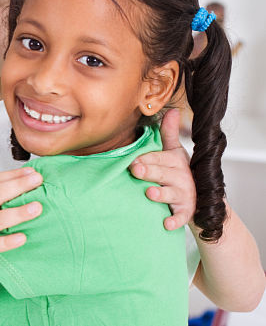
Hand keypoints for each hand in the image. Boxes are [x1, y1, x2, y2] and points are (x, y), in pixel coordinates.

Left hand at [129, 109, 195, 229]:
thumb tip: (172, 110)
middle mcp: (181, 177)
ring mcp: (184, 195)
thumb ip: (169, 133)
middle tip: (135, 170)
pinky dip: (175, 221)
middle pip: (163, 174)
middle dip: (150, 172)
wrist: (201, 198)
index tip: (133, 160)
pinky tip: (166, 224)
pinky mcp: (187, 211)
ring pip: (171, 194)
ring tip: (149, 192)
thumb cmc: (179, 171)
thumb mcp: (175, 152)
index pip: (159, 158)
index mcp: (175, 162)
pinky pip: (181, 217)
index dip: (146, 159)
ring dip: (161, 194)